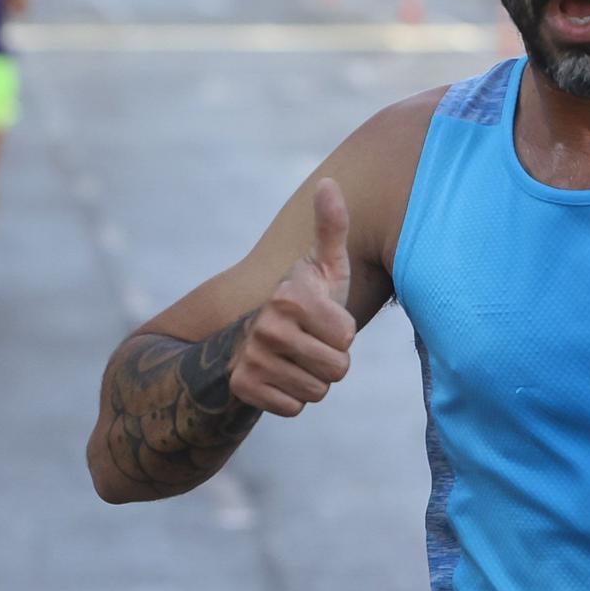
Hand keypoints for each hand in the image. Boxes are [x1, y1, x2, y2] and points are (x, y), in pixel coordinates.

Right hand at [228, 179, 356, 417]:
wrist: (247, 340)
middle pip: (337, 369)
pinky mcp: (242, 387)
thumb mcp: (323, 266)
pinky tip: (279, 378)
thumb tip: (329, 182)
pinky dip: (291, 399)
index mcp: (290, 295)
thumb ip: (331, 227)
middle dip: (331, 362)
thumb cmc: (304, 301)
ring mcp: (251, 357)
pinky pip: (293, 408)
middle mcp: (266, 325)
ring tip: (295, 360)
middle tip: (310, 345)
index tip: (322, 320)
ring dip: (312, 381)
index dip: (342, 334)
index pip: (347, 336)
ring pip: (316, 392)